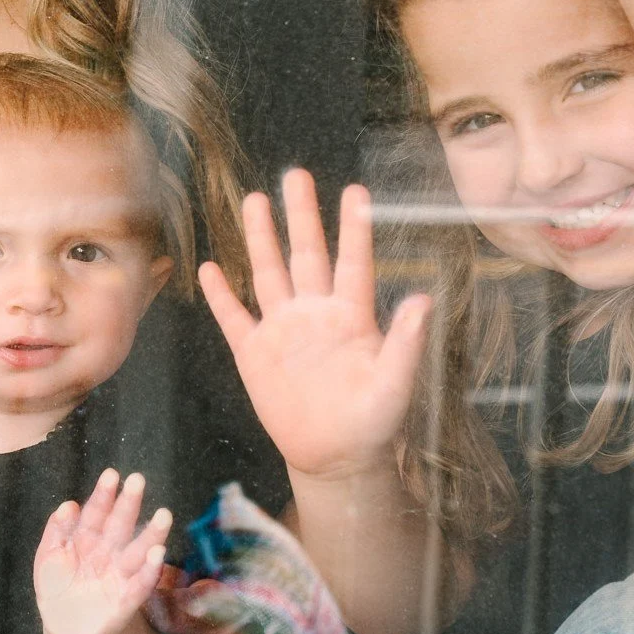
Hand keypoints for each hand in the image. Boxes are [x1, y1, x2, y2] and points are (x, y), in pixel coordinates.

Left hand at [34, 470, 170, 633]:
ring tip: (163, 516)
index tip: (112, 475)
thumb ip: (56, 530)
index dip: (104, 495)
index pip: (96, 512)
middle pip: (120, 525)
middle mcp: (107, 552)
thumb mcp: (47, 557)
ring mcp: (119, 574)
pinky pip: (140, 584)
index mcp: (87, 538)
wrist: (64, 628)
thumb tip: (68, 505)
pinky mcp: (126, 600)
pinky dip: (150, 571)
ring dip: (151, 535)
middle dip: (128, 504)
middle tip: (138, 481)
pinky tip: (158, 555)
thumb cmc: (56, 586)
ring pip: (138, 551)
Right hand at [200, 169, 429, 482]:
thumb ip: (406, 344)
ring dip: (261, 238)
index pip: (352, 263)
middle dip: (301, 215)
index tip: (355, 191)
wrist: (335, 458)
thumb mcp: (395, 387)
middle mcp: (316, 314)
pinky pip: (234, 317)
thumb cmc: (373, 424)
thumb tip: (424, 301)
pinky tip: (209, 268)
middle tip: (295, 175)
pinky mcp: (255, 353)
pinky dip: (221, 294)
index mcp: (352, 318)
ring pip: (268, 273)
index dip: (353, 228)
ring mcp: (283, 330)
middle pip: (305, 254)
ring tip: (254, 201)